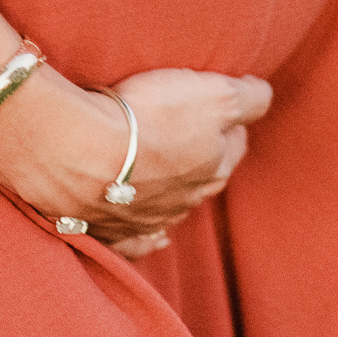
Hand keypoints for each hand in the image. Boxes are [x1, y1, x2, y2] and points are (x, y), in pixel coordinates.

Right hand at [0, 66, 270, 251]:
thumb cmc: (145, 118)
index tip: (218, 106)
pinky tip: (152, 236)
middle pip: (202, 177)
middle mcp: (184, 201)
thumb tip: (263, 96)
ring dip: (171, 192)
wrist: (74, 150)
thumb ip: (249, 98)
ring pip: (170, 208)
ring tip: (166, 173)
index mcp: (212, 168)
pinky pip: (133, 241)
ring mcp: (144, 219)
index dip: (228, 122)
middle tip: (188, 132)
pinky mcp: (104, 229)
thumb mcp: (215, 95)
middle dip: (201, 157)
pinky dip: (145, 238)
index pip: (233, 144)